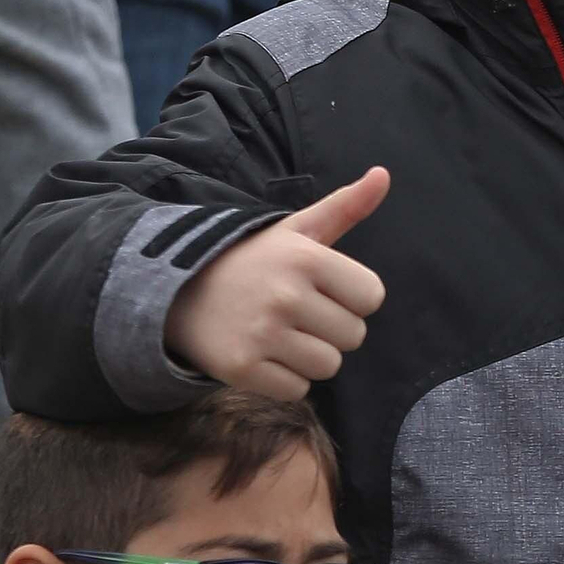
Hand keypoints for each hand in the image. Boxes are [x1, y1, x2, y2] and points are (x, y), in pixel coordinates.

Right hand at [164, 167, 389, 400]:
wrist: (179, 290)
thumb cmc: (255, 260)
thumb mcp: (299, 229)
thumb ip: (346, 206)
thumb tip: (384, 173)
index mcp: (307, 258)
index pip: (372, 297)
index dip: (352, 296)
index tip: (323, 289)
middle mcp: (286, 295)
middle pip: (353, 335)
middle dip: (331, 327)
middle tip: (297, 312)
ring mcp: (262, 334)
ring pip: (329, 366)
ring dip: (311, 356)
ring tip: (281, 333)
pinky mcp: (242, 368)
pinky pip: (298, 390)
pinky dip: (285, 379)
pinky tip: (264, 353)